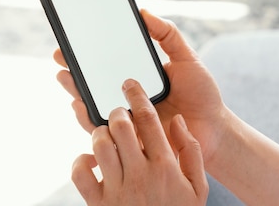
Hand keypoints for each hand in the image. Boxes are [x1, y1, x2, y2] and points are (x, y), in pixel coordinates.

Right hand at [55, 9, 228, 162]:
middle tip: (60, 57)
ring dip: (76, 91)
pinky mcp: (130, 139)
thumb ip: (167, 35)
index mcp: (137, 78)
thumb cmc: (202, 94)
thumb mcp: (187, 59)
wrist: (215, 128)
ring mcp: (127, 117)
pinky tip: (79, 105)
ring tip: (65, 76)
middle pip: (93, 84)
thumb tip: (143, 12)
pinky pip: (104, 131)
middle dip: (73, 70)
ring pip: (93, 105)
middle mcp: (127, 97)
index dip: (87, 54)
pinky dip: (88, 119)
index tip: (71, 40)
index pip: (107, 64)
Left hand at [72, 79, 207, 204]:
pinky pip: (79, 173)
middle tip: (118, 113)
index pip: (149, 119)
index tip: (130, 85)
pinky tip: (93, 160)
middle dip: (116, 112)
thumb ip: (191, 151)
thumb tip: (178, 121)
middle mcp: (140, 174)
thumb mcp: (199, 187)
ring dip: (100, 133)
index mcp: (165, 165)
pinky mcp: (98, 204)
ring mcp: (117, 190)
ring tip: (107, 135)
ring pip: (99, 145)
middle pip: (120, 126)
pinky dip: (81, 161)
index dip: (137, 96)